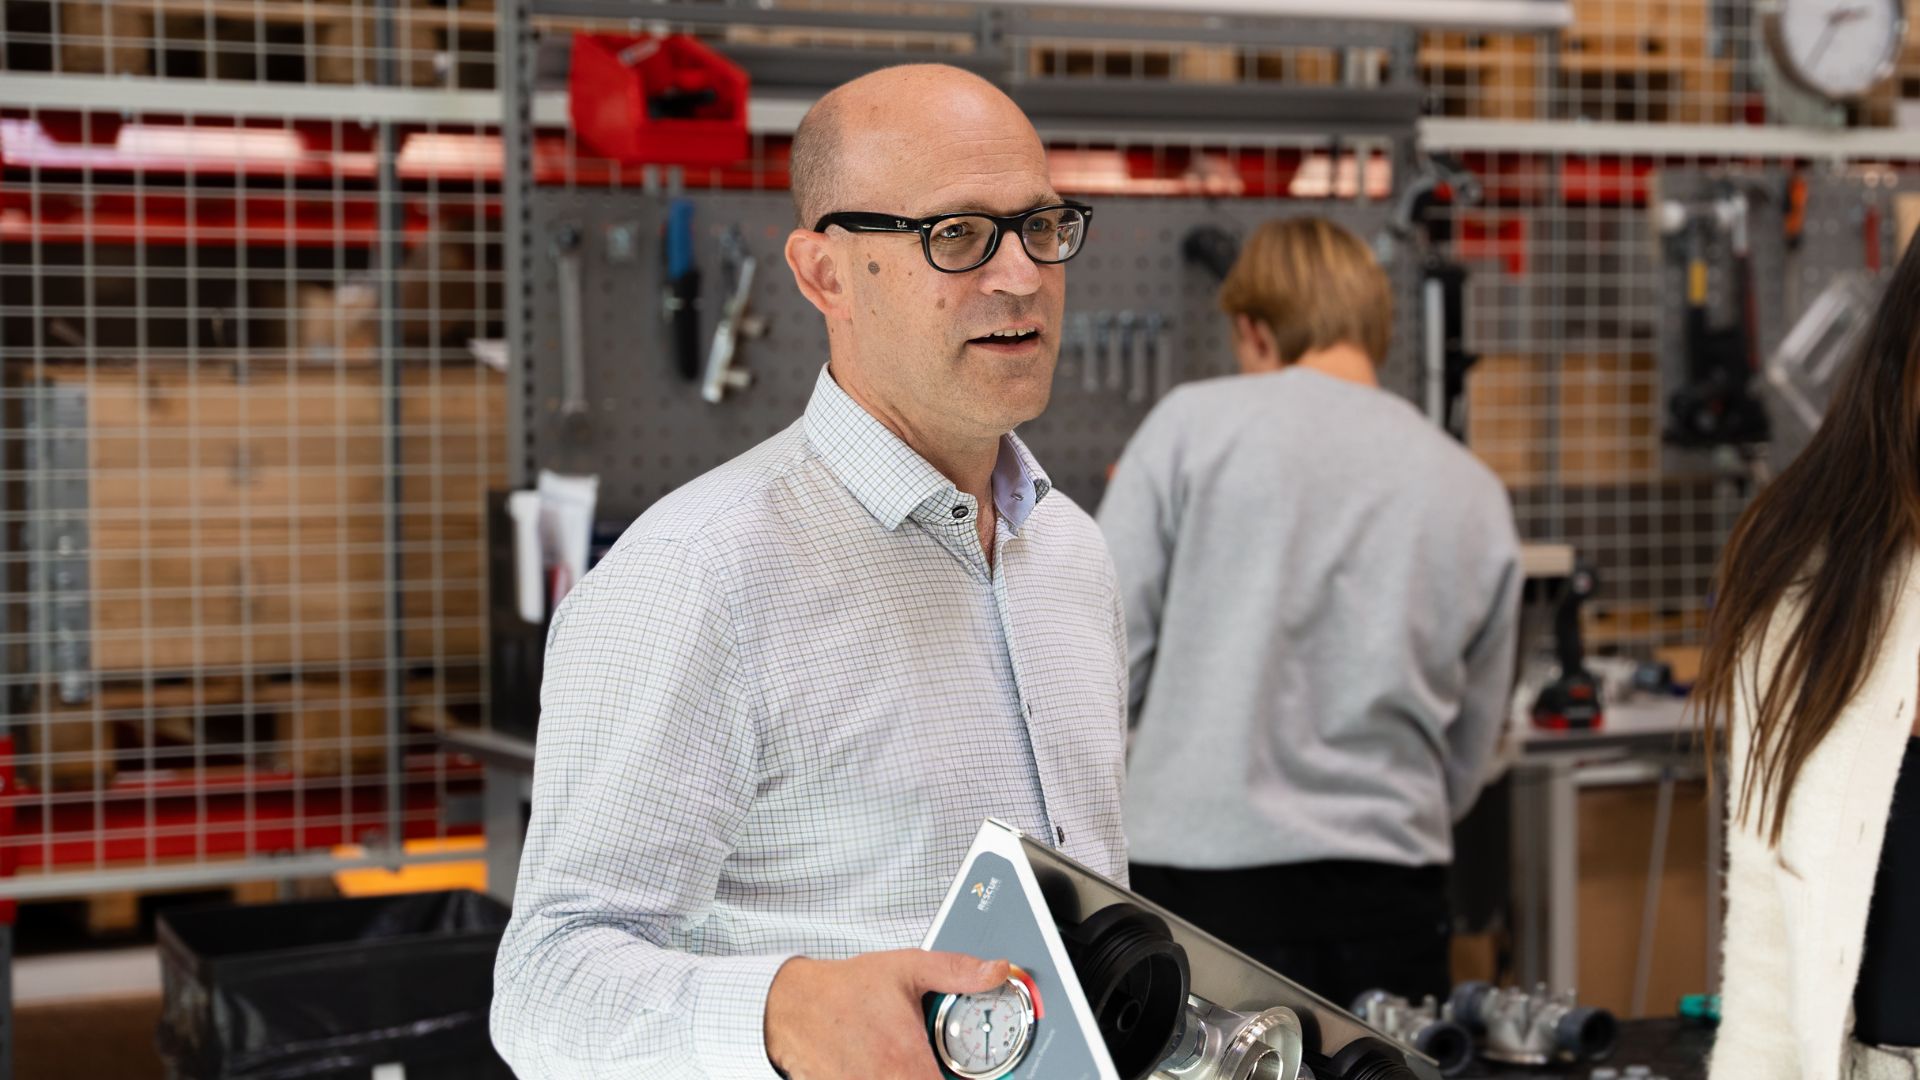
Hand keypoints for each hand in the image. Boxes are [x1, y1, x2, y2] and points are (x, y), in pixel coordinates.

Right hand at [765, 949, 1009, 1079]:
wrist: (791, 1005)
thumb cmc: (844, 989)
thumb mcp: (905, 968)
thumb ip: (956, 971)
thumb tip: (996, 971)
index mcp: (907, 1060)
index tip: (965, 1069)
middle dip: (935, 1074)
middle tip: (934, 1060)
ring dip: (913, 1075)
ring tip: (906, 1060)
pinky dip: (886, 1078)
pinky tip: (884, 1064)